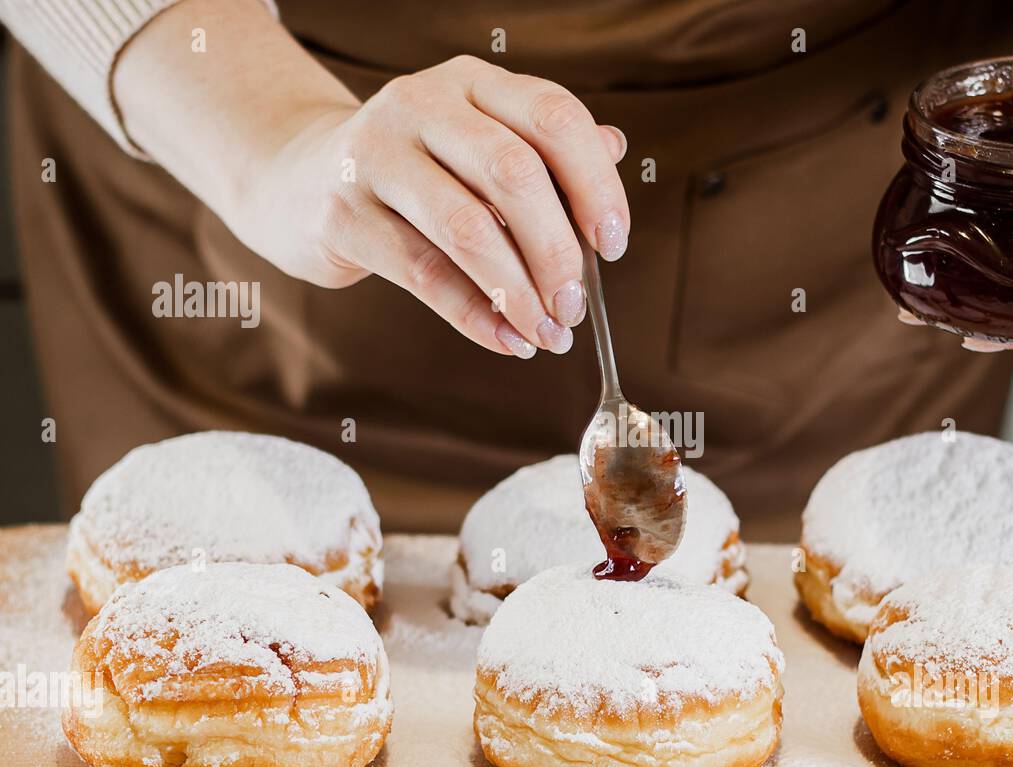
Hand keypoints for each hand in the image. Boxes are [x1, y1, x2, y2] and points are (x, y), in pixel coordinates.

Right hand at [115, 0, 628, 358]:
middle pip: (514, 174)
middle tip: (575, 306)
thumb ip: (542, 150)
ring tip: (547, 334)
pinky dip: (475, 316)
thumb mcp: (476, 146)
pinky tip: (507, 340)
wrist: (297, 179)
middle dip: (558, 251)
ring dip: (519, 292)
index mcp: (471, 82)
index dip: (596, 184)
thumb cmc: (413, 172)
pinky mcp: (343, 213)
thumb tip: (617, 151)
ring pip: (468, 228)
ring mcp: (375, 155)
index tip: (615, 244)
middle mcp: (421, 104)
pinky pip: (424, 273)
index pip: (554, 118)